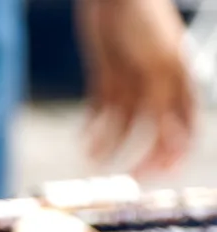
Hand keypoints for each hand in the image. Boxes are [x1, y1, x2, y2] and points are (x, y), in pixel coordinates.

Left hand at [76, 0, 196, 177]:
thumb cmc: (144, 20)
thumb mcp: (160, 63)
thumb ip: (165, 101)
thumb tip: (173, 141)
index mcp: (180, 82)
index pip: (185, 126)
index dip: (176, 151)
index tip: (161, 172)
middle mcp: (158, 86)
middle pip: (154, 131)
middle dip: (142, 155)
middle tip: (127, 174)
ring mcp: (132, 83)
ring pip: (124, 124)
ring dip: (111, 143)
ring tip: (93, 157)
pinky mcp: (106, 77)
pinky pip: (101, 109)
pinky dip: (93, 127)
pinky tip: (84, 140)